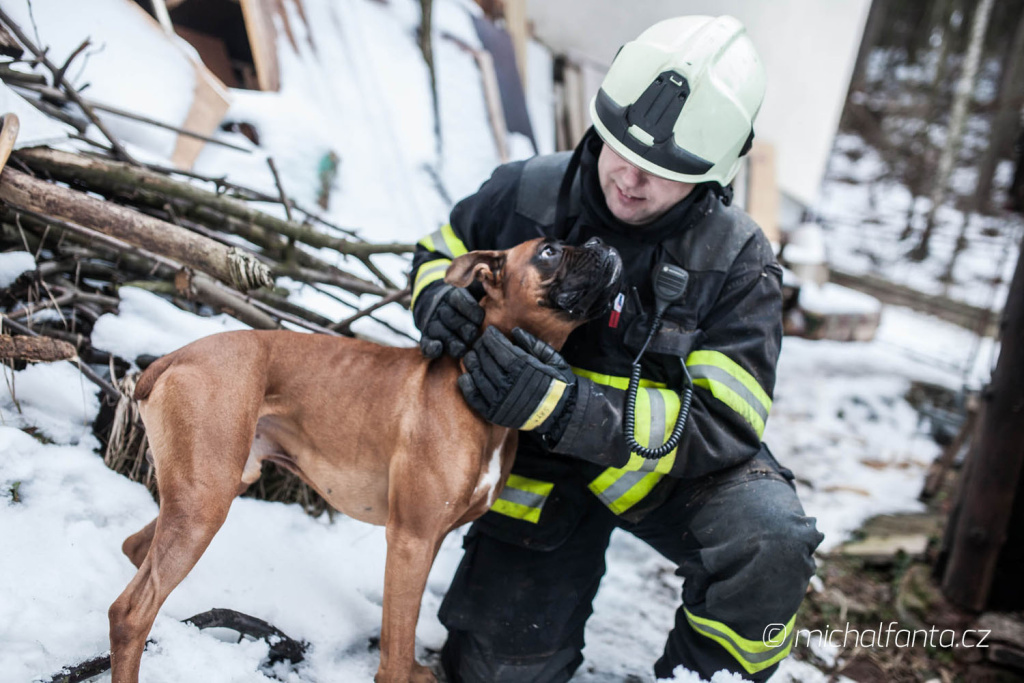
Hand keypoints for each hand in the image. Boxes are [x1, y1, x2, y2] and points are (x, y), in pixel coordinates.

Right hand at [414, 283, 483, 358]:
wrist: (438, 305)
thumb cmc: (467, 301)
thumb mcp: (475, 289)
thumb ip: (484, 286)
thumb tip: (491, 278)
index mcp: (453, 295)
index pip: (461, 300)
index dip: (470, 310)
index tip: (480, 318)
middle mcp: (441, 308)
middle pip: (451, 318)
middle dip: (463, 327)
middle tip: (473, 334)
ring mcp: (432, 323)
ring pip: (440, 331)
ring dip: (452, 341)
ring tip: (462, 348)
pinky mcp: (427, 338)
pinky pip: (426, 343)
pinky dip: (430, 347)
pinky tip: (438, 348)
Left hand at [458, 327, 575, 431]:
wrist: (560, 413)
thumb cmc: (557, 383)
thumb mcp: (552, 359)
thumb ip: (533, 344)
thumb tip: (515, 331)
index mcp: (523, 368)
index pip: (499, 348)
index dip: (492, 337)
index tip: (489, 331)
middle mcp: (509, 383)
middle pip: (486, 361)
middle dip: (481, 348)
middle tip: (479, 342)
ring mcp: (500, 400)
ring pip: (479, 377)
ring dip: (472, 364)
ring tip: (471, 356)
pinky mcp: (494, 414)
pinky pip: (475, 398)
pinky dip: (468, 386)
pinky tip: (465, 376)